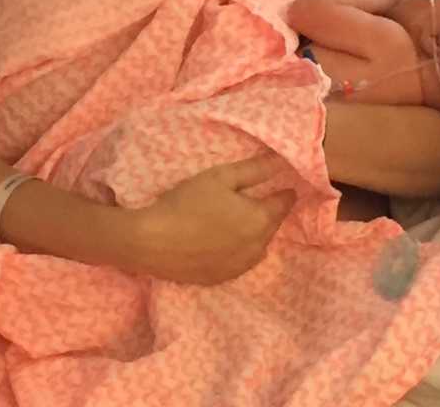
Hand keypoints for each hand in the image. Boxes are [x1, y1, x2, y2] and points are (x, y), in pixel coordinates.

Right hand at [129, 154, 295, 284]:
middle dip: (269, 212)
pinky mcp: (223, 278)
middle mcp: (257, 247)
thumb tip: (282, 161)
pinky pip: (242, 261)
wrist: (153, 241)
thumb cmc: (187, 202)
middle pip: (271, 226)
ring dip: (255, 232)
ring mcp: (240, 267)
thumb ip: (255, 169)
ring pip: (258, 245)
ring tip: (241, 218)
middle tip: (261, 198)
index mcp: (259, 220)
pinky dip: (240, 249)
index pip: (283, 204)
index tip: (286, 186)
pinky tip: (225, 240)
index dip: (285, 193)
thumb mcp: (221, 177)